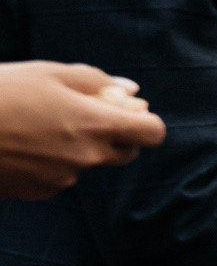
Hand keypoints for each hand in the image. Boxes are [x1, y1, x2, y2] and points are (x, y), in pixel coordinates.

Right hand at [0, 62, 167, 198]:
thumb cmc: (0, 92)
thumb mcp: (46, 73)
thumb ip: (95, 82)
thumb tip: (131, 92)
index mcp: (95, 123)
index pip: (152, 133)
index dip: (144, 122)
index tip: (128, 114)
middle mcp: (87, 156)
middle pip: (125, 152)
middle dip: (114, 136)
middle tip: (82, 116)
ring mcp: (63, 178)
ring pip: (86, 164)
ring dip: (74, 148)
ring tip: (32, 126)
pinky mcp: (39, 192)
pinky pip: (57, 177)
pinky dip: (47, 163)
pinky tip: (18, 146)